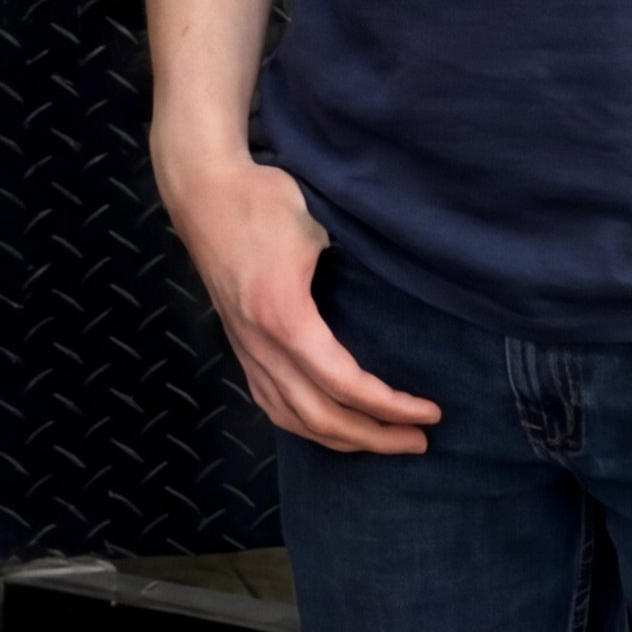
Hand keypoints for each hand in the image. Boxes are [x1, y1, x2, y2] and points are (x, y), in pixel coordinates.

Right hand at [162, 147, 439, 454]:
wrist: (202, 190)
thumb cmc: (262, 197)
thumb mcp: (318, 223)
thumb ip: (354, 260)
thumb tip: (403, 283)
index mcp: (283, 316)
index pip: (343, 383)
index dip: (390, 406)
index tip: (430, 412)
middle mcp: (260, 343)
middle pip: (319, 417)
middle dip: (374, 437)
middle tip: (420, 441)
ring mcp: (245, 347)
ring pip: (291, 419)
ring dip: (342, 439)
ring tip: (381, 439)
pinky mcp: (239, 344)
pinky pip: (271, 403)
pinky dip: (305, 425)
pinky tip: (329, 425)